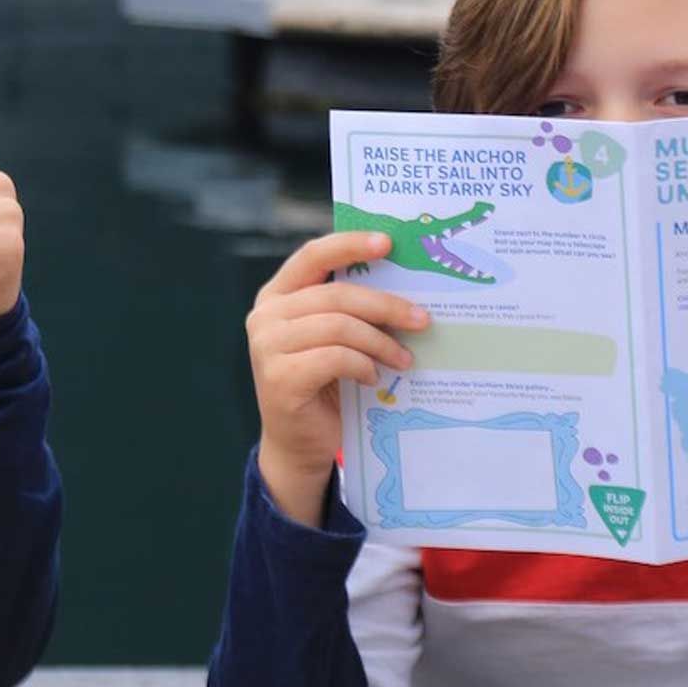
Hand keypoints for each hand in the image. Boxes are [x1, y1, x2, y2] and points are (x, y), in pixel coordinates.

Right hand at [246, 232, 428, 526]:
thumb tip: (405, 286)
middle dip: (385, 306)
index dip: (350, 245)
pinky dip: (363, 365)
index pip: (312, 256)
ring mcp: (267, 346)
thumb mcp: (335, 338)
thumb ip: (350, 310)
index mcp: (278, 294)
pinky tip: (374, 377)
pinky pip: (335, 358)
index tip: (388, 244)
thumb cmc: (324, 383)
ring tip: (404, 358)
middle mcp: (265, 315)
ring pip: (339, 326)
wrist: (298, 442)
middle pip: (335, 295)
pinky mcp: (279, 377)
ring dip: (380, 342)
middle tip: (422, 320)